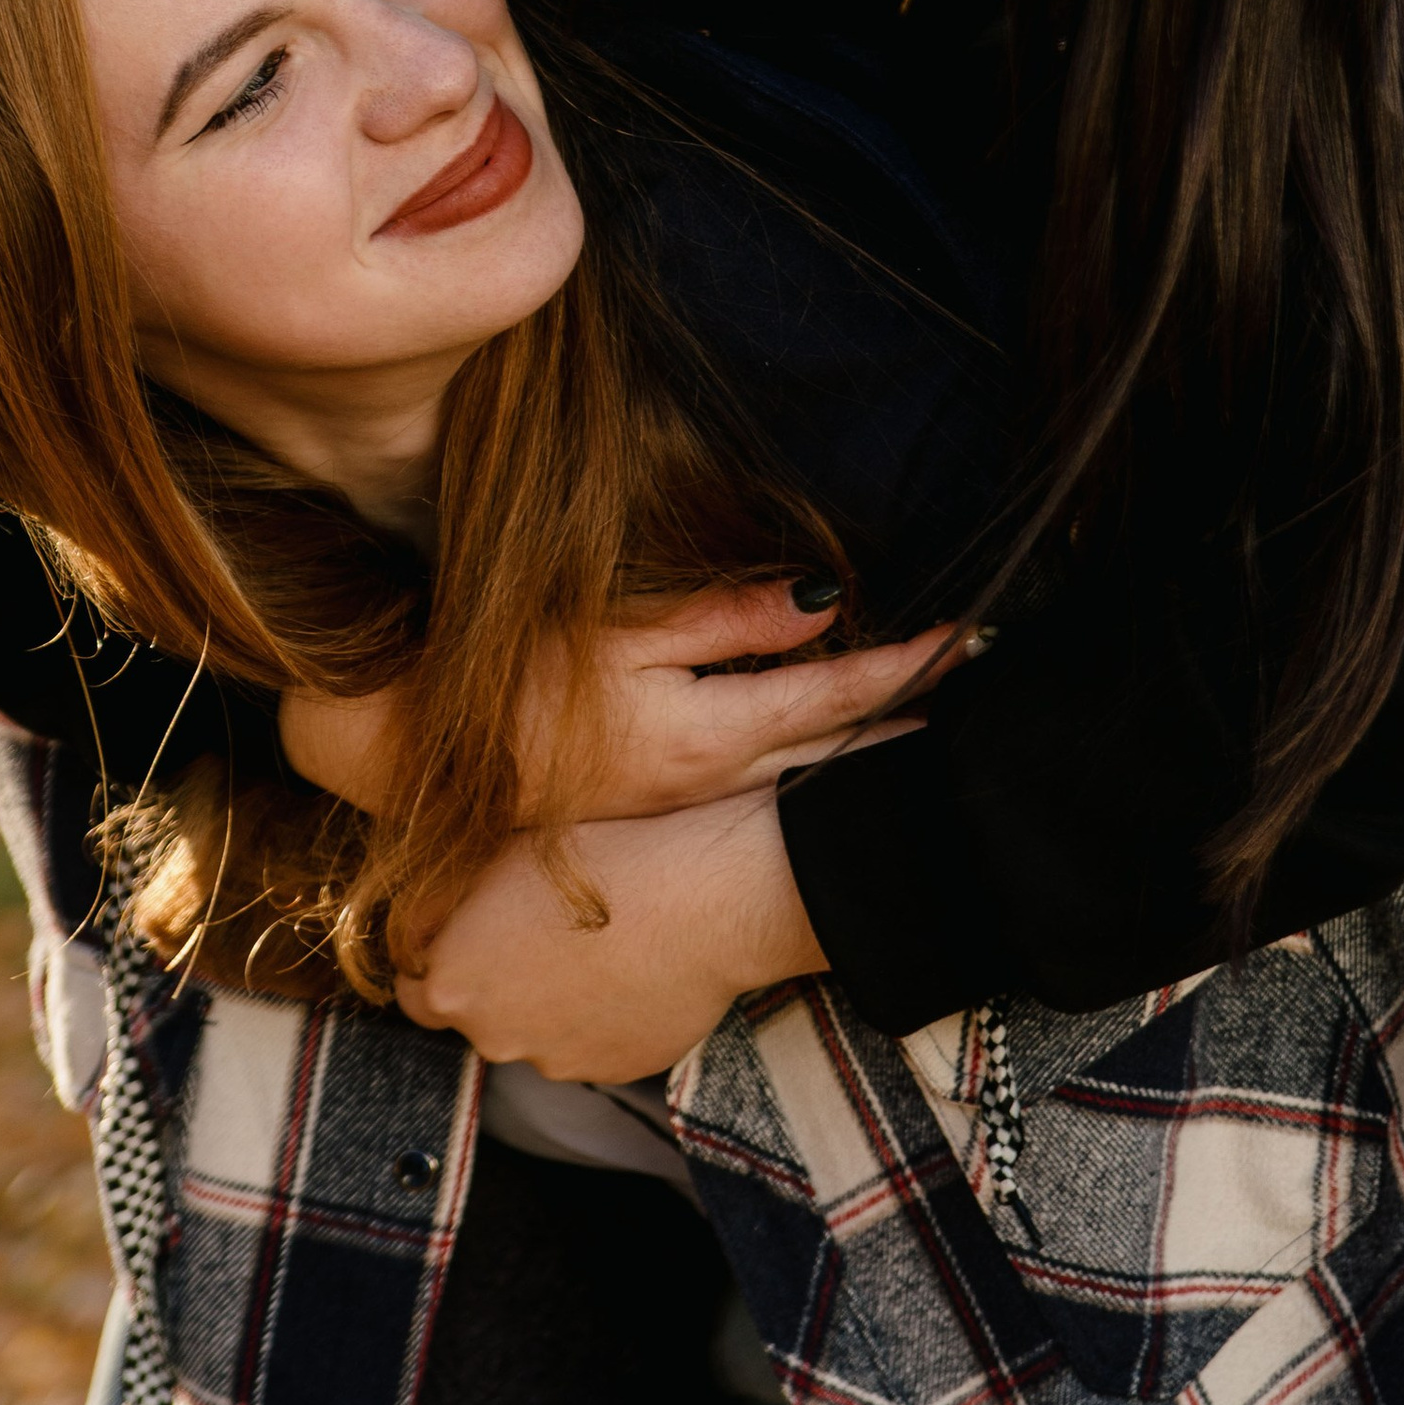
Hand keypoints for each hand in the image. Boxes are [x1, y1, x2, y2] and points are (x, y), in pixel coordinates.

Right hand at [281, 582, 963, 824]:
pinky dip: (810, 761)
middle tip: (976, 682)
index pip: (832, 697)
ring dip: (866, 742)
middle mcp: (710, 783)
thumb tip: (822, 599)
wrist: (426, 757)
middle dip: (906, 713)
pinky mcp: (660, 805)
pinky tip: (826, 744)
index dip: (905, 666)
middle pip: (834, 748)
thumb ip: (725, 617)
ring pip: (801, 774)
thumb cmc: (512, 683)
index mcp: (706, 736)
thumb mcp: (619, 632)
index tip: (968, 638)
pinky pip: (759, 784)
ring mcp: (684, 802)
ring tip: (926, 716)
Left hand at [395, 790, 826, 1080]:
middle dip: (500, 978)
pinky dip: (604, 1014)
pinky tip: (633, 967)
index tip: (472, 928)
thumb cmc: (603, 855)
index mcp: (452, 984)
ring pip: (539, 1030)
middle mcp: (495, 1037)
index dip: (441, 955)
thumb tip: (422, 916)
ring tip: (600, 941)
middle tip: (542, 926)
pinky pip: (594, 1041)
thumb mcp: (500, 852)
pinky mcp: (614, 1070)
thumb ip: (445, 900)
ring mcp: (557, 1061)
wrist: (703, 897)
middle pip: (480, 1013)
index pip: (414, 990)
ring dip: (554, 999)